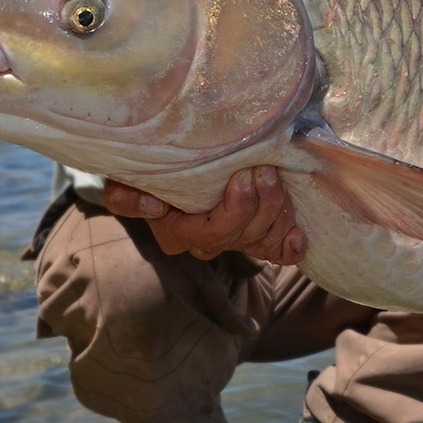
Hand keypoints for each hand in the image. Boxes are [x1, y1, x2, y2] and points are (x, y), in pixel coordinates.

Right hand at [102, 166, 306, 265]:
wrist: (164, 169)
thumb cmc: (145, 174)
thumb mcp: (123, 183)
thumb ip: (126, 197)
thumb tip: (153, 204)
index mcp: (178, 234)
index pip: (213, 232)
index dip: (236, 208)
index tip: (243, 176)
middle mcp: (208, 244)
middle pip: (246, 235)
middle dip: (263, 203)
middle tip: (267, 170)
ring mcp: (234, 242)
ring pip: (266, 239)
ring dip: (278, 210)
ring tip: (278, 178)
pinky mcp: (254, 237)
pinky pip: (278, 253)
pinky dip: (291, 245)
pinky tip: (298, 232)